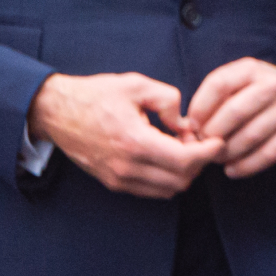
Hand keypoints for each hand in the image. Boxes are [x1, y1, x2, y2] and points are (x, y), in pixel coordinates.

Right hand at [27, 72, 223, 197]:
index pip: (183, 161)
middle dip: (198, 162)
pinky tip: (167, 155)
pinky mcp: (113, 182)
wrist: (57, 112)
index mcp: (135, 142)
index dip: (207, 153)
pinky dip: (167, 178)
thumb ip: (167, 99)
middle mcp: (127, 167)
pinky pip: (151, 191)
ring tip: (184, 147)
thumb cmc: (96, 95)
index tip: (217, 140)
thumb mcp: (136, 85)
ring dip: (183, 172)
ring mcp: (118, 179)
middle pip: (180, 180)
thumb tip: (184, 122)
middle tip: (201, 140)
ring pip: (167, 190)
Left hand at [186, 58, 275, 178]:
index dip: (200, 108)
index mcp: (251, 69)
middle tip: (204, 147)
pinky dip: (246, 166)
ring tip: (217, 159)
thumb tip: (190, 125)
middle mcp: (272, 84)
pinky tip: (233, 170)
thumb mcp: (242, 80)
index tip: (192, 126)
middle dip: (213, 134)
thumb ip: (217, 96)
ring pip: (250, 135)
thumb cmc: (262, 91)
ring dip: (228, 153)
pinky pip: (268, 153)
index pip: (219, 84)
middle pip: (234, 112)